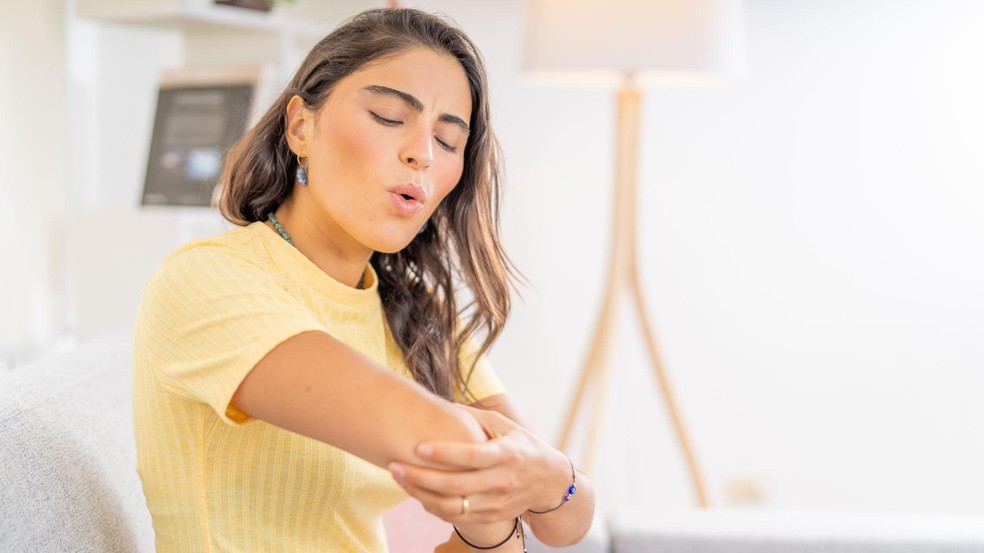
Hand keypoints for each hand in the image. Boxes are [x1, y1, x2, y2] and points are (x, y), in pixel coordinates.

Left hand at [389, 405, 570, 524]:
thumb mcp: (506, 425)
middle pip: (455, 485)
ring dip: (421, 495)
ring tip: (400, 479)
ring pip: (451, 506)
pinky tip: (417, 493)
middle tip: (394, 466)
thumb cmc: (523, 446)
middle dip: (421, 477)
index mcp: (505, 454)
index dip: (444, 453)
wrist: (549, 481)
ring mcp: (495, 503)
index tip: (419, 446)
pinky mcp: (491, 517)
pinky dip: (433, 507)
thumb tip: (443, 404)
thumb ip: (475, 416)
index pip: (472, 456)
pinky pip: (456, 517)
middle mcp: (501, 481)